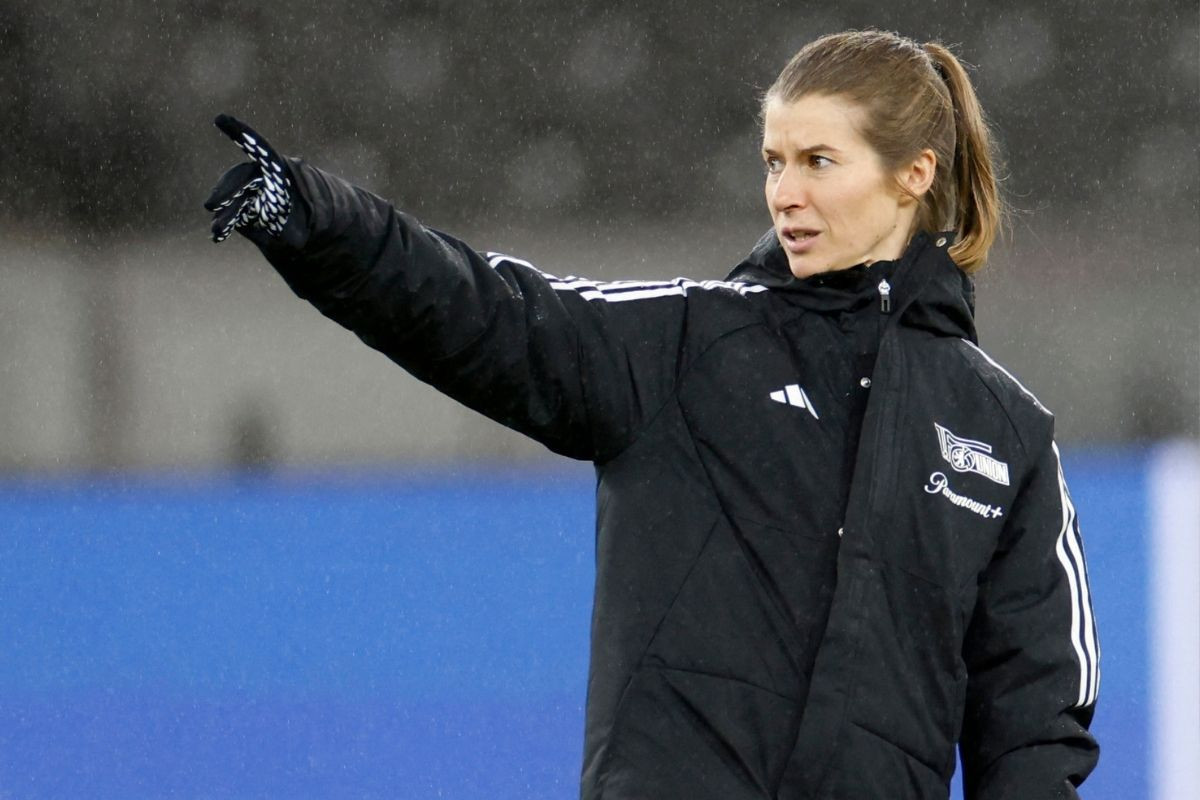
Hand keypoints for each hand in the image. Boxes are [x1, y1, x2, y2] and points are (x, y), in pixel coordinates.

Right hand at [204, 114, 294, 243]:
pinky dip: (224, 226)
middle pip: (240, 179)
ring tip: (217, 231)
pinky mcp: (241, 208)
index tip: (220, 118)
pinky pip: (231, 215)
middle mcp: (260, 177)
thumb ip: (294, 228)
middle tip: (211, 206)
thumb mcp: (306, 223)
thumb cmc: (305, 215)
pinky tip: (217, 236)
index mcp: (278, 168)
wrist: (301, 222)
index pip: (258, 148)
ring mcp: (248, 193)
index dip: (240, 134)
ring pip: (234, 200)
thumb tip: (285, 235)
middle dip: (224, 191)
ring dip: (224, 215)